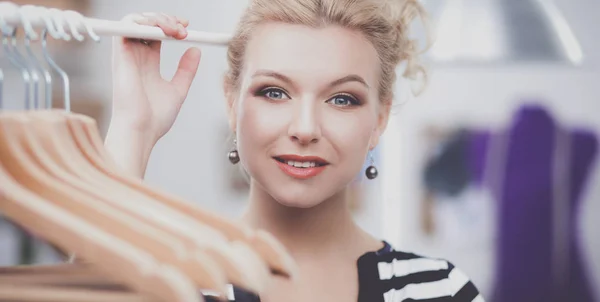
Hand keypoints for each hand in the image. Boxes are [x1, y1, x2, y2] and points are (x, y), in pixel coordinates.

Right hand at [111, 12, 200, 143]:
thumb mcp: (178, 90)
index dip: (171, 25)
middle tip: (184, 28)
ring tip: (175, 29)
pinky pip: (126, 25)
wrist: (141, 130)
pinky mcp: (120, 53)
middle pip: (147, 24)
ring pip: (136, 20)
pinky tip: (161, 31)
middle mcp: (136, 56)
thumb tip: (196, 50)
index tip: (188, 28)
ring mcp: (128, 54)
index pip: (156, 34)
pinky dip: (143, 21)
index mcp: (148, 63)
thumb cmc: (155, 119)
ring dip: (157, 18)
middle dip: (167, 19)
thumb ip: (186, 70)